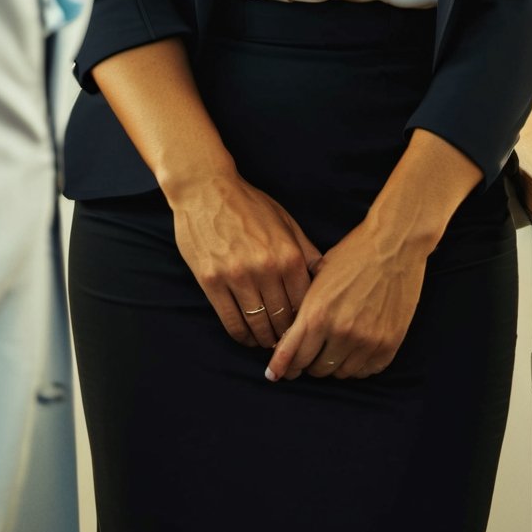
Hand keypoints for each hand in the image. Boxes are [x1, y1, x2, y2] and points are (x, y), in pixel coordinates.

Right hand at [168, 172, 321, 349]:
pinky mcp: (211, 281)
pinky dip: (242, 336)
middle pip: (283, 320)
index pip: (305, 305)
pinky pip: (232, 322)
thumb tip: (326, 279)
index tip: (303, 330)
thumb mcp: (285, 221)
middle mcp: (266, 268)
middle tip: (286, 343)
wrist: (205, 188)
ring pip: (258, 326)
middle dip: (286, 336)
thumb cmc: (248, 203)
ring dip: (265, 340)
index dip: (305, 323)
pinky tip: (247, 336)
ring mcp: (237, 276)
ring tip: (267, 341)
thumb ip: (307, 251)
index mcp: (288, 254)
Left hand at [265, 218, 425, 382]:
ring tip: (331, 351)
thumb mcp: (319, 276)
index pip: (292, 354)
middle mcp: (340, 331)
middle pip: (314, 369)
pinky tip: (352, 351)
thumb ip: (304, 308)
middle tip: (307, 355)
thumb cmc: (352, 254)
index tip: (274, 374)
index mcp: (318, 312)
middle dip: (307, 364)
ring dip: (332, 365)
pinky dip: (356, 365)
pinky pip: (365, 371)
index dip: (281, 367)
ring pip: (340, 373)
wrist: (394, 243)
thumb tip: (289, 336)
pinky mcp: (389, 345)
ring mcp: (367, 341)